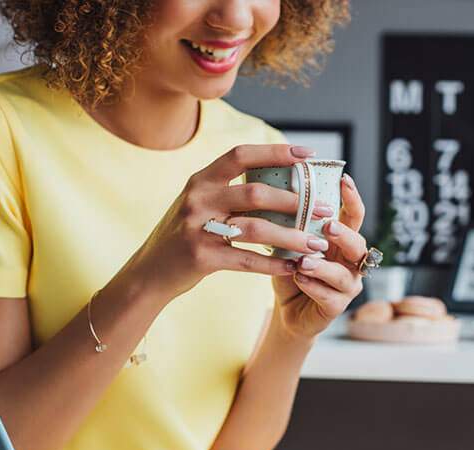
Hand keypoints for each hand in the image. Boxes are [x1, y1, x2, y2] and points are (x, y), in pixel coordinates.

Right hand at [131, 144, 330, 299]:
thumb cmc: (184, 235)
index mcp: (201, 179)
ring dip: (291, 237)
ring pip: (256, 229)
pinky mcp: (201, 258)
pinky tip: (293, 267)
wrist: (150, 272)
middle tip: (323, 209)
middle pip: (256, 193)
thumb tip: (280, 183)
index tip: (308, 155)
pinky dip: (272, 265)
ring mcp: (198, 228)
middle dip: (295, 201)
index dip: (276, 152)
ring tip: (316, 244)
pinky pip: (246, 261)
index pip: (241, 155)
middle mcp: (198, 199)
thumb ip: (229, 191)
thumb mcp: (199, 204)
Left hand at [271, 173, 366, 339]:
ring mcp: (347, 286)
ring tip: (303, 261)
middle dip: (343, 235)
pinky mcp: (336, 307)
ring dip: (323, 267)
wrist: (287, 309)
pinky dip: (312, 286)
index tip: (344, 180)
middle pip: (357, 244)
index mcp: (341, 241)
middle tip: (327, 226)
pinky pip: (328, 296)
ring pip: (344, 275)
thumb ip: (292, 225)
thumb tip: (278, 194)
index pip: (354, 217)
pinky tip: (298, 278)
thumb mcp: (288, 243)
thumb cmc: (291, 269)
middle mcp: (350, 262)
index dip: (353, 199)